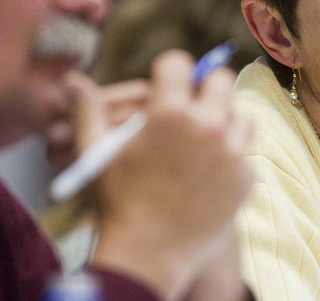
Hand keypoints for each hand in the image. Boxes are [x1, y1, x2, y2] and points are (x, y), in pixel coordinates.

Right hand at [75, 50, 253, 298]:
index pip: (180, 62)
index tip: (166, 84)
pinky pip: (245, 154)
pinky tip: (210, 173)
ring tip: (204, 140)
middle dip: (205, 89)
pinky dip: (231, 159)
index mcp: (169, 112)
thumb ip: (88, 109)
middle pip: (221, 79)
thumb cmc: (116, 201)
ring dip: (225, 122)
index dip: (169, 71)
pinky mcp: (245, 179)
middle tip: (192, 107)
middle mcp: (206, 126)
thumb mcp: (95, 152)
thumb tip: (74, 79)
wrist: (146, 257)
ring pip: (241, 115)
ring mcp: (231, 153)